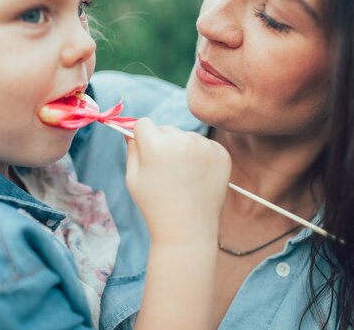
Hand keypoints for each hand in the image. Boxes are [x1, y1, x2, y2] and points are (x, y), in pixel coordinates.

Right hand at [125, 118, 230, 245]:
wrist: (188, 230)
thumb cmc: (155, 206)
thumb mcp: (134, 178)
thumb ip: (132, 149)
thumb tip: (132, 129)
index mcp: (157, 146)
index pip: (144, 124)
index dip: (142, 138)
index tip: (145, 152)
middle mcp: (182, 141)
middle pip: (166, 129)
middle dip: (163, 144)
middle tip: (166, 172)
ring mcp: (205, 147)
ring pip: (187, 137)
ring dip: (183, 150)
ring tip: (183, 178)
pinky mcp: (221, 154)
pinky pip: (205, 146)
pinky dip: (201, 157)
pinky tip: (197, 178)